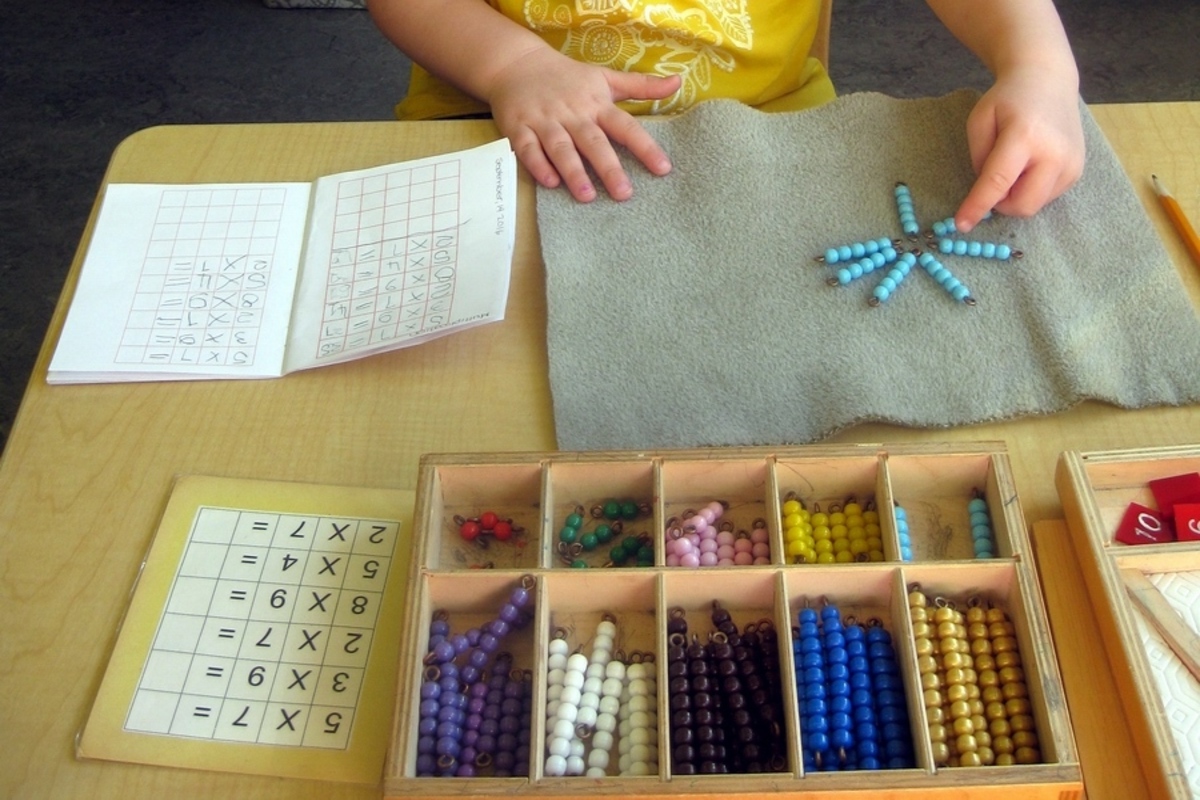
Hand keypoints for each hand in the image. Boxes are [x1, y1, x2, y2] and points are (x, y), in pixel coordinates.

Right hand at [485, 48, 681, 201]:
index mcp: (596, 103)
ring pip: (561, 148)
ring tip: (587, 196)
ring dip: (574, 171)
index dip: (645, 147)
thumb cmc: (567, 77)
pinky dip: (538, 165)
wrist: (516, 63)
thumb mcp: (605, 77)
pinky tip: (550, 183)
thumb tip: (678, 82)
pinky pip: (528, 149)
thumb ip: (641, 86)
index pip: (626, 127)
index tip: (663, 169)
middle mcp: (573, 113)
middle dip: (609, 168)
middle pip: (593, 142)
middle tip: (624, 194)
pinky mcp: (520, 128)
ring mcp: (545, 121)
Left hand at [954, 69, 1085, 230]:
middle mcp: (1055, 153)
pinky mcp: (1078, 171)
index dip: (977, 206)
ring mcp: (1071, 163)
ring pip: (1034, 206)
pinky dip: (1031, 189)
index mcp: (1025, 136)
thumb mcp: (980, 120)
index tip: (962, 225)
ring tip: (1016, 164)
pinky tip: (1031, 164)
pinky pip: (1046, 197)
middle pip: (1021, 205)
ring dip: (1016, 195)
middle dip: (1001, 203)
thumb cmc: (1008, 99)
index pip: (998, 182)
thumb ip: (979, 158)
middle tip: (993, 180)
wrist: (1049, 80)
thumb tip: (987, 194)